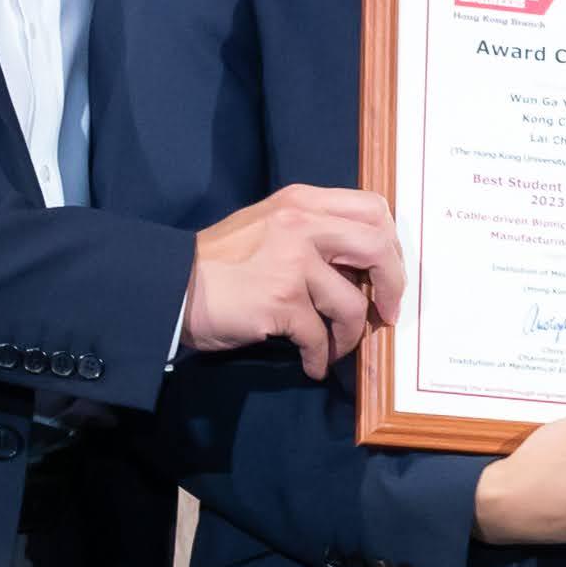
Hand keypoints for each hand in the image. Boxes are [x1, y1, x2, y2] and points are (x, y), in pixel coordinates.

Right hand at [183, 184, 404, 379]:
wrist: (171, 285)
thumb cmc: (220, 261)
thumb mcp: (270, 225)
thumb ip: (313, 231)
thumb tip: (361, 267)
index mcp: (302, 202)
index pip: (373, 208)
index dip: (391, 245)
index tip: (387, 274)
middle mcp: (301, 224)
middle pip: (377, 247)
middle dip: (393, 285)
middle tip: (387, 313)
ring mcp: (292, 262)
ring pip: (352, 304)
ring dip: (350, 335)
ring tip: (335, 349)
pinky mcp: (280, 301)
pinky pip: (320, 337)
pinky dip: (320, 358)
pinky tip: (311, 364)